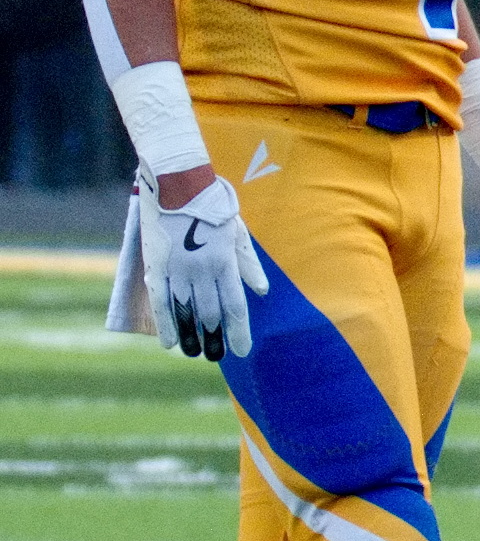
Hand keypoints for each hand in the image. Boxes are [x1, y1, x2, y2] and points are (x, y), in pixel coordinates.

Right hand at [137, 171, 260, 360]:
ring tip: (196, 354)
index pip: (235, 306)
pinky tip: (170, 343)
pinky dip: (166, 323)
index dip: (239, 331)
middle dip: (215, 337)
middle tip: (217, 357)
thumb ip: (249, 264)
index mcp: (225, 262)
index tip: (241, 351)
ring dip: (191, 336)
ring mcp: (177, 269)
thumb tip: (262, 291)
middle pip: (210, 313)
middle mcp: (202, 270)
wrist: (178, 183)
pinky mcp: (155, 265)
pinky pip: (160, 300)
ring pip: (185, 311)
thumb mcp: (238, 232)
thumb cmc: (213, 208)